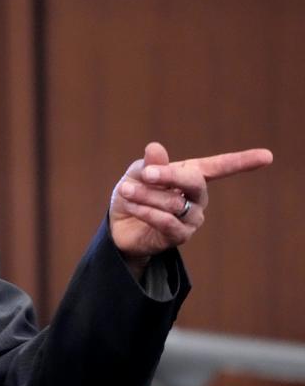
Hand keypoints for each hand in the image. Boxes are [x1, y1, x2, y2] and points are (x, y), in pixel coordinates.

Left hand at [110, 141, 272, 268]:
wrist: (119, 227)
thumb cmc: (133, 194)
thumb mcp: (137, 174)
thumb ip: (149, 164)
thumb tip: (155, 148)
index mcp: (191, 175)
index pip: (220, 166)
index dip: (243, 161)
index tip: (267, 156)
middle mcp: (198, 197)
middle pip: (195, 181)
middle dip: (170, 175)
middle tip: (146, 173)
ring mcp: (192, 218)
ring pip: (174, 202)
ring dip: (146, 195)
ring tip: (125, 191)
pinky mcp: (179, 237)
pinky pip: (167, 222)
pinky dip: (147, 211)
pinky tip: (133, 206)